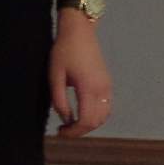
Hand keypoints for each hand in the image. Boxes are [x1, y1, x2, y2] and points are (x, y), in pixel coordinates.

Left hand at [49, 18, 112, 136]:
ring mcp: (107, 87)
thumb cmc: (64, 52)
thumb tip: (65, 118)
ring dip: (90, 124)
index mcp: (88, 88)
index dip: (74, 132)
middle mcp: (102, 90)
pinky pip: (106, 107)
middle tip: (64, 129)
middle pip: (96, 121)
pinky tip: (82, 112)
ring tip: (73, 122)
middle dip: (80, 130)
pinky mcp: (107, 83)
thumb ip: (59, 100)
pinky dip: (96, 115)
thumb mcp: (55, 76)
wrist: (80, 32)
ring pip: (104, 116)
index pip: (86, 121)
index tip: (60, 132)